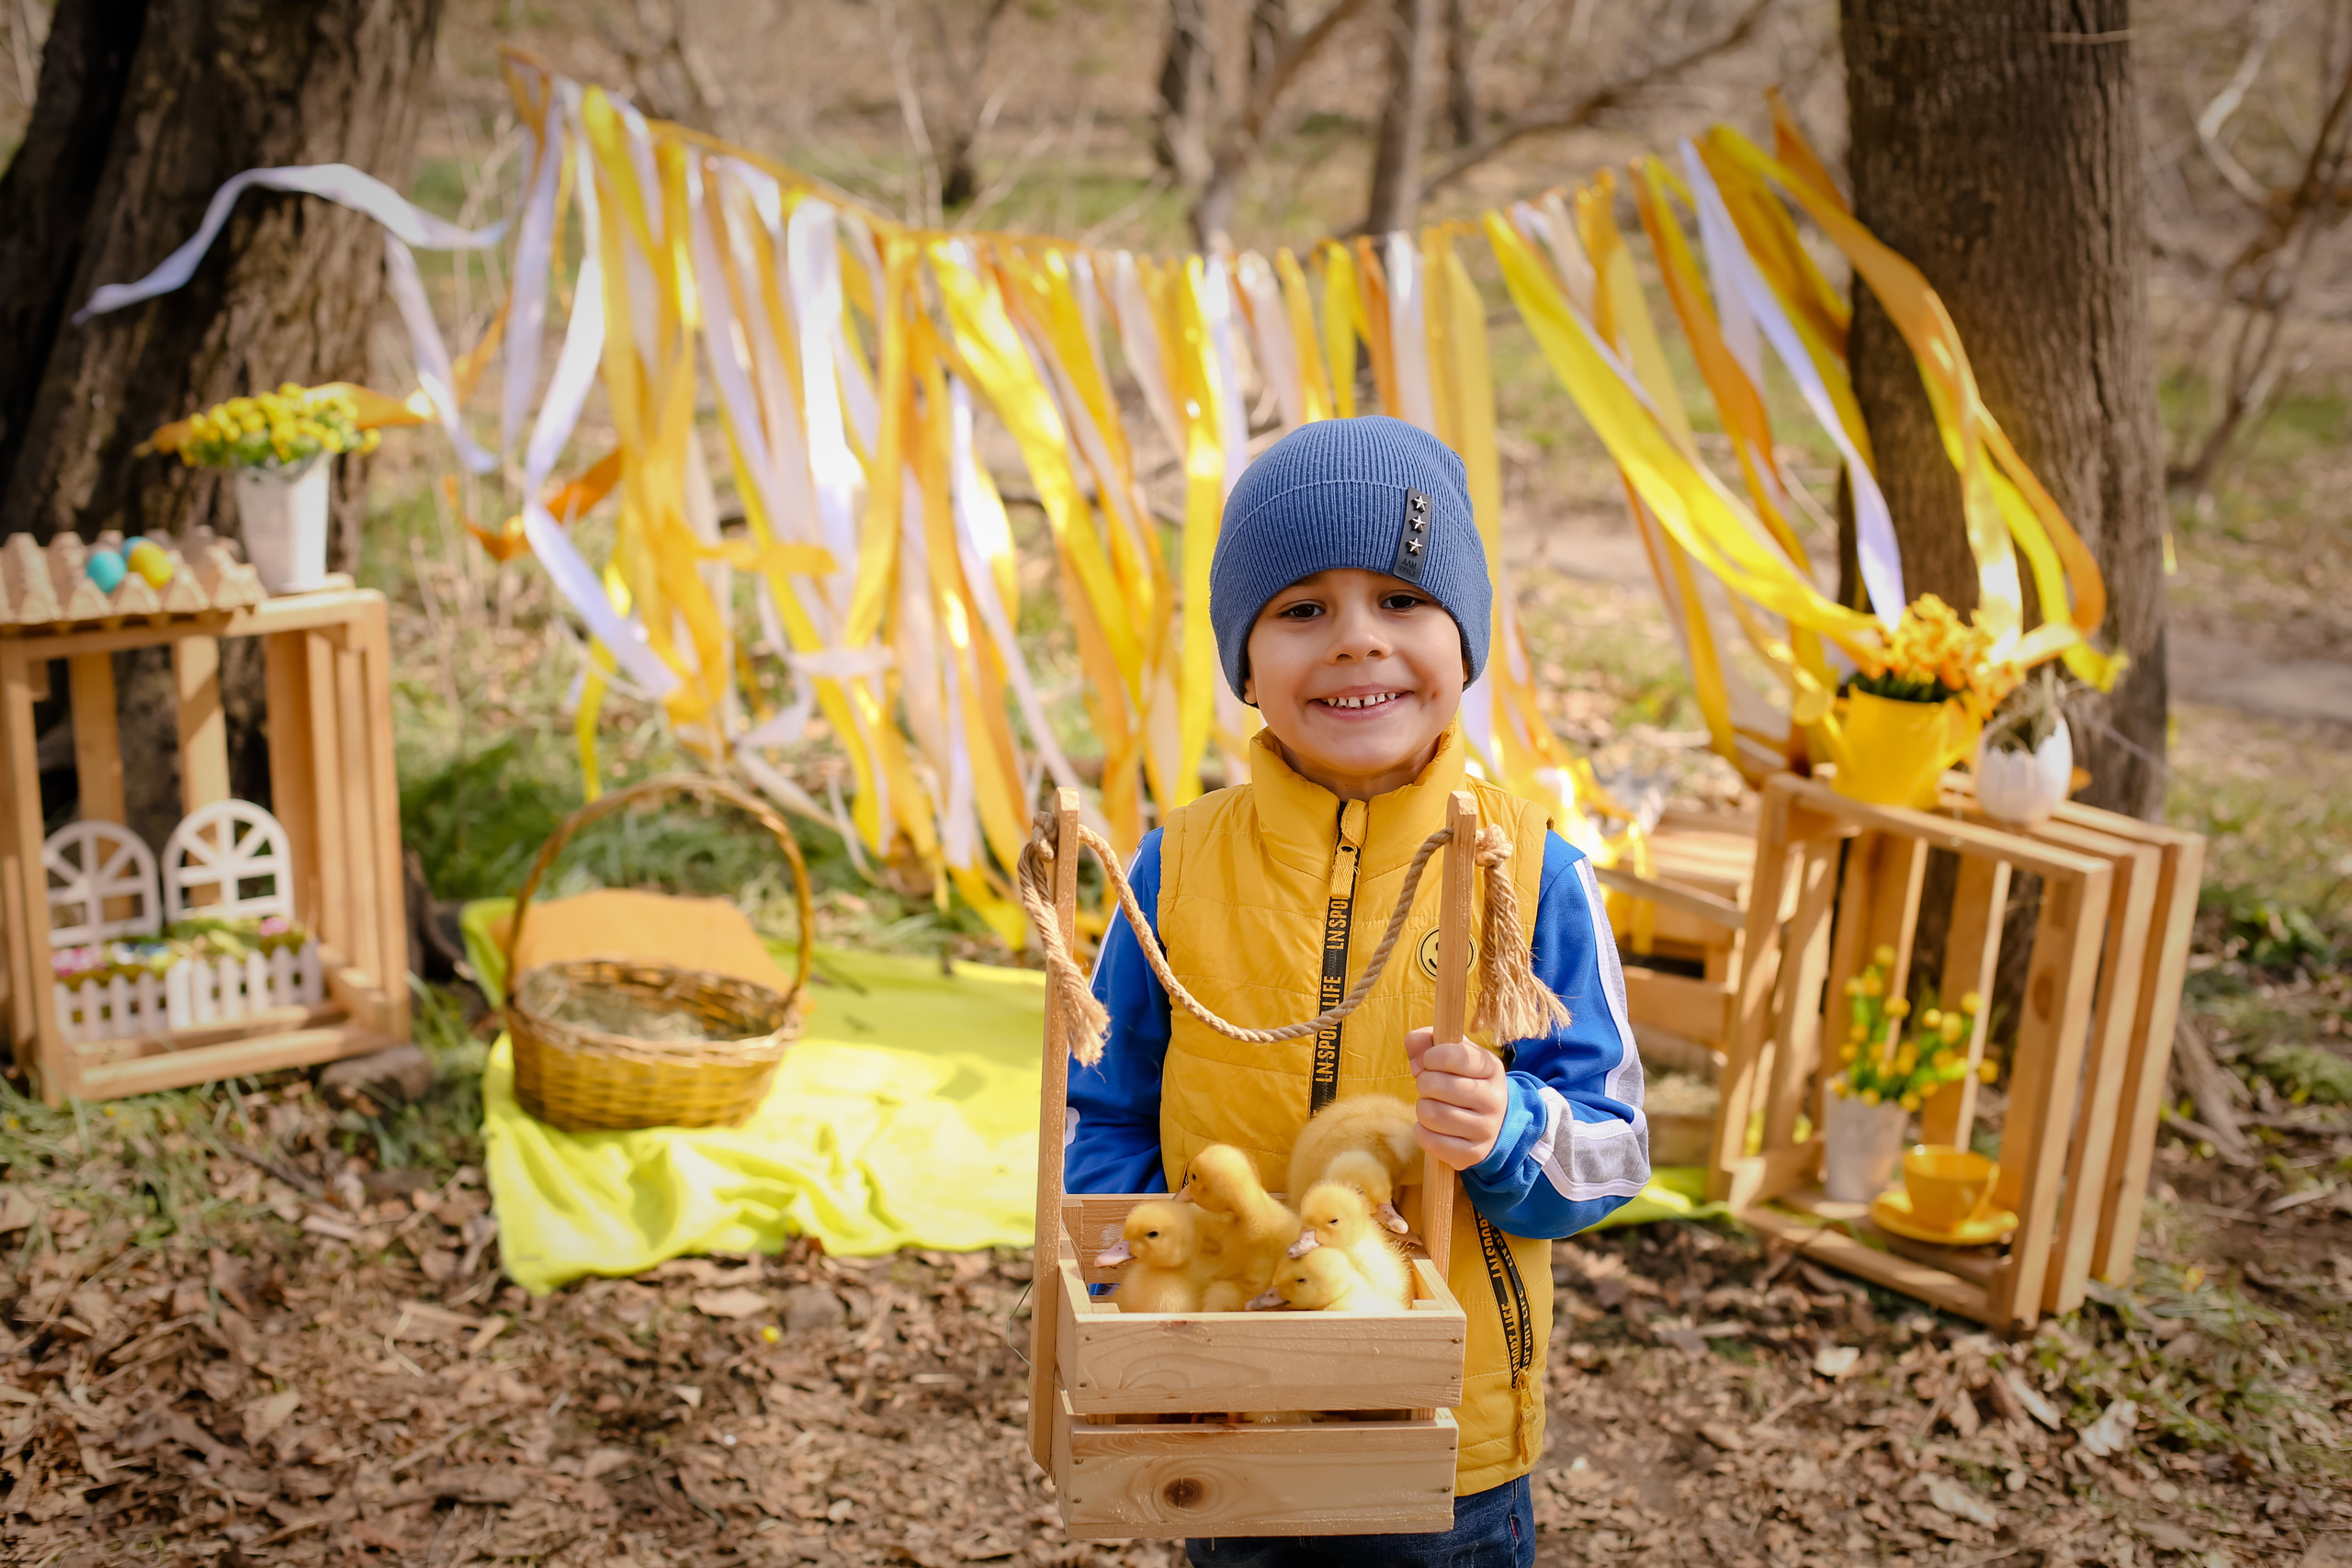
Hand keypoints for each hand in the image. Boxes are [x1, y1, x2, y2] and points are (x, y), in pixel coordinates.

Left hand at [1405, 1027, 1507, 1170]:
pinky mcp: (1474, 1154)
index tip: (1430, 1060)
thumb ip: (1425, 1041)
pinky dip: (1422, 1131)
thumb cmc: (1463, 1080)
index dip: (1432, 1056)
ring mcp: (1486, 1129)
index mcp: (1492, 1068)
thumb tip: (1416, 1059)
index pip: (1455, 1056)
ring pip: (1431, 1114)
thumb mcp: (1451, 1053)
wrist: (1493, 1122)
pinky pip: (1431, 1141)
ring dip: (1422, 1108)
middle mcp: (1494, 1099)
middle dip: (1423, 1083)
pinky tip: (1433, 1126)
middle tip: (1430, 1086)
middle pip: (1436, 1085)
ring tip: (1433, 1105)